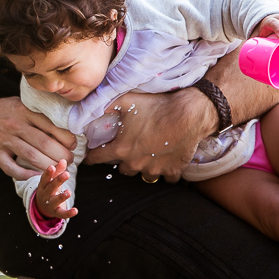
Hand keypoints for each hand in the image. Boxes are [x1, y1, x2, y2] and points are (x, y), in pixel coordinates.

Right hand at [0, 97, 77, 180]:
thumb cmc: (8, 111)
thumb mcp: (24, 103)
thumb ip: (41, 112)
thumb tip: (69, 124)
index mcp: (24, 111)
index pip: (50, 126)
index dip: (66, 137)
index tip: (74, 145)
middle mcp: (15, 125)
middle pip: (43, 143)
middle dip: (61, 154)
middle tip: (70, 160)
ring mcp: (4, 140)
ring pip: (31, 156)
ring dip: (48, 165)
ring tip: (60, 169)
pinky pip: (11, 168)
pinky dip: (25, 174)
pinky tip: (38, 176)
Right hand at [35, 159, 77, 218]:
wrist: (42, 206)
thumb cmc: (49, 189)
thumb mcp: (52, 180)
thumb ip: (58, 171)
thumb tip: (63, 160)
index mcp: (43, 185)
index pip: (44, 179)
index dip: (48, 173)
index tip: (52, 167)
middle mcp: (45, 195)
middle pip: (50, 188)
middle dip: (58, 181)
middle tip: (66, 174)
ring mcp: (49, 204)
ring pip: (54, 201)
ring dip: (61, 197)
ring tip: (69, 192)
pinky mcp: (56, 212)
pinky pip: (61, 213)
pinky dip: (68, 213)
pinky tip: (75, 210)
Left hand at [82, 90, 214, 181]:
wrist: (188, 114)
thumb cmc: (156, 107)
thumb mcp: (126, 100)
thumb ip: (107, 105)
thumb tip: (93, 108)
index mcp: (122, 149)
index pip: (98, 158)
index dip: (92, 157)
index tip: (89, 158)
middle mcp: (136, 163)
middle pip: (123, 169)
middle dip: (123, 160)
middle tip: (128, 150)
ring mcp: (155, 169)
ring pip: (144, 175)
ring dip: (144, 167)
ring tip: (147, 155)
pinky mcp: (172, 171)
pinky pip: (167, 178)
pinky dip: (166, 171)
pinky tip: (167, 160)